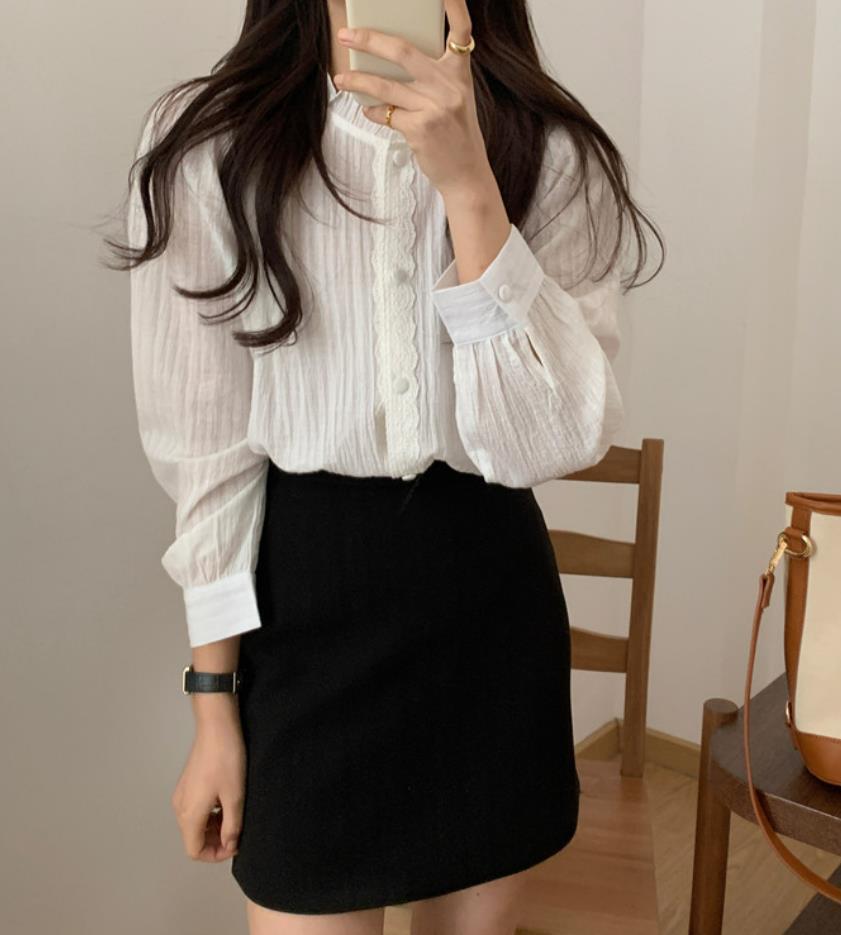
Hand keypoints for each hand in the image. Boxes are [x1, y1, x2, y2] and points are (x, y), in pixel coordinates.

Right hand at [170, 713, 245, 861]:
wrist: (217, 727)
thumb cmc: (226, 759)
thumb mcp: (235, 796)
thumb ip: (232, 826)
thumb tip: (230, 845)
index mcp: (189, 814)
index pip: (195, 851)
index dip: (215, 854)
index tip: (234, 844)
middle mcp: (180, 806)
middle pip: (193, 838)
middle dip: (215, 841)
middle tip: (237, 832)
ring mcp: (182, 794)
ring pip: (195, 823)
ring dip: (213, 827)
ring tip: (234, 816)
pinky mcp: (187, 783)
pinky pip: (195, 808)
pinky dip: (210, 813)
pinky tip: (226, 802)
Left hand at [333, 0, 493, 196]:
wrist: (467, 174)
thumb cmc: (455, 134)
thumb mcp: (453, 99)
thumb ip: (431, 78)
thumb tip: (387, 61)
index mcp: (459, 73)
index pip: (461, 30)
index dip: (455, 5)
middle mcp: (449, 86)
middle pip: (403, 51)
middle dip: (369, 40)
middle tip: (346, 35)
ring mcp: (435, 107)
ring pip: (386, 85)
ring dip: (358, 80)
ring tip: (341, 78)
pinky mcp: (420, 128)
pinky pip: (385, 113)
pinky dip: (372, 112)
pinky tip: (367, 111)